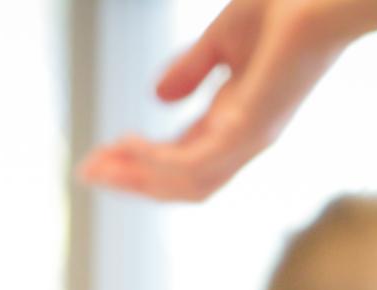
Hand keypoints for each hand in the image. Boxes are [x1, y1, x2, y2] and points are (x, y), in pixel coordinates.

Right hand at [77, 0, 376, 201]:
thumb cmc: (288, 8)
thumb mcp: (223, 39)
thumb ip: (192, 68)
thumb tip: (156, 95)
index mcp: (238, 119)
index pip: (183, 157)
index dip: (140, 162)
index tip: (100, 155)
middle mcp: (244, 139)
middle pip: (181, 182)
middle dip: (131, 180)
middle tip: (88, 172)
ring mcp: (249, 139)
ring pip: (185, 184)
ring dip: (138, 179)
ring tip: (100, 166)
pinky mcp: (250, 130)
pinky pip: (195, 164)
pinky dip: (157, 163)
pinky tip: (127, 147)